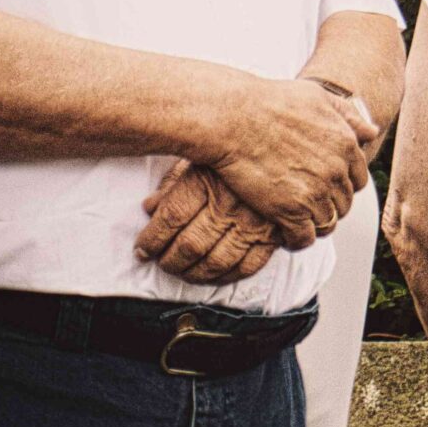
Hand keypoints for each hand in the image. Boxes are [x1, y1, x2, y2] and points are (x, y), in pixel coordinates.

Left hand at [135, 162, 280, 283]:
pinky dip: (225, 277)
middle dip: (169, 261)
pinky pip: (247, 268)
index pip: (171, 218)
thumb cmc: (236, 151)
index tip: (142, 249)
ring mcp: (254, 222)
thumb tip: (149, 207)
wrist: (285, 149)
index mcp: (208, 179)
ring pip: (216, 262)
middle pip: (190, 245)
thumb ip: (173, 182)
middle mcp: (231, 203)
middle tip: (161, 263)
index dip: (151, 239)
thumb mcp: (200, 156)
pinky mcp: (274, 236)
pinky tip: (212, 275)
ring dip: (193, 274)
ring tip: (181, 271)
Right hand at [209, 77, 373, 246]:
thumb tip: (372, 132)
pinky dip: (297, 240)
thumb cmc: (270, 101)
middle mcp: (336, 171)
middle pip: (344, 203)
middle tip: (308, 204)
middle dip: (329, 205)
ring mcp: (315, 193)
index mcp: (346, 144)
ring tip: (297, 220)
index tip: (325, 186)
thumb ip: (348, 115)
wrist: (232, 118)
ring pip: (328, 222)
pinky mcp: (290, 211)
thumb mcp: (317, 96)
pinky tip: (285, 235)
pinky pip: (304, 238)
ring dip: (315, 224)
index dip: (342, 184)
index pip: (358, 178)